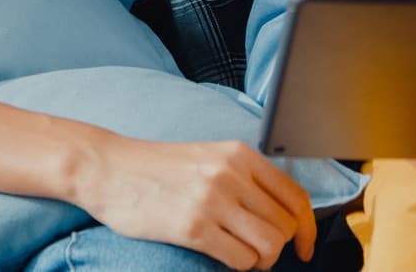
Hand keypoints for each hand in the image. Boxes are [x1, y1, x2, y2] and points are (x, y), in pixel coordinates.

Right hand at [71, 135, 316, 269]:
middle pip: (285, 225)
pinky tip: (223, 256)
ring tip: (243, 256)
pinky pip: (241, 260)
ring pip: (269, 246)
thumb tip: (281, 214)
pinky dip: (240, 266)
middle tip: (259, 253)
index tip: (305, 247)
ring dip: (261, 260)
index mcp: (239, 154)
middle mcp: (231, 174)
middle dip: (278, 247)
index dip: (308, 228)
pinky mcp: (193, 227)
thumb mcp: (207, 156)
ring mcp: (213, 200)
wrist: (107, 168)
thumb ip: (243, 176)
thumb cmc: (156, 167)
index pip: (295, 196)